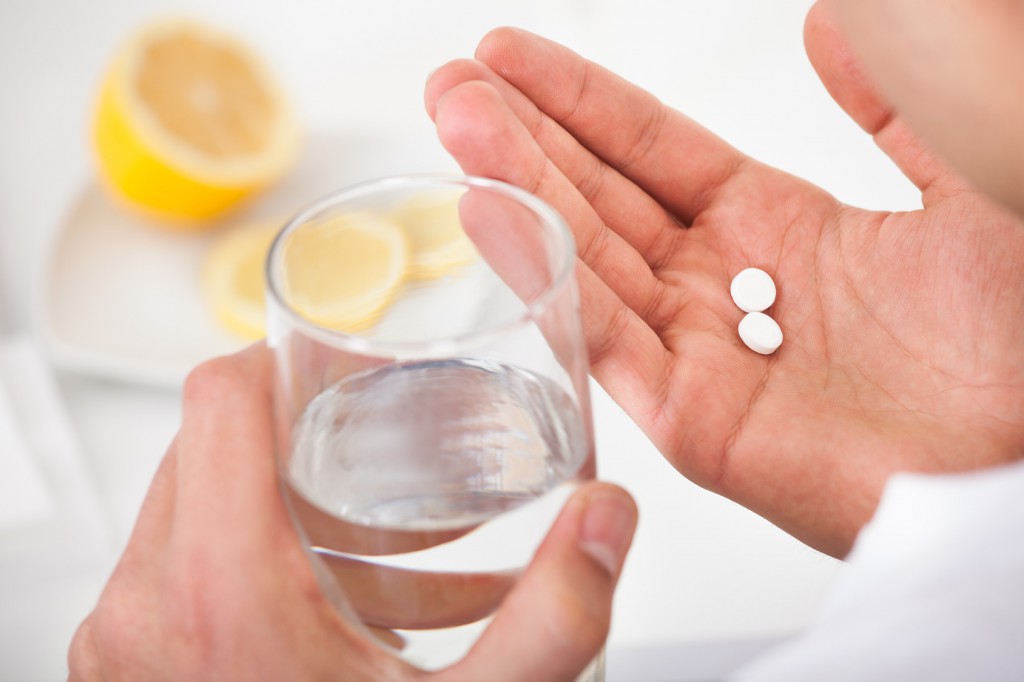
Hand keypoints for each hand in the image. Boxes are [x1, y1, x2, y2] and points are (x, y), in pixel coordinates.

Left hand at [68, 344, 636, 680]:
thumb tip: (607, 517)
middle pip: (208, 445)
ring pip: (185, 503)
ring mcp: (117, 643)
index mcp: (218, 592)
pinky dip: (242, 555)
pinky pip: (167, 565)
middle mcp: (141, 609)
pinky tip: (329, 608)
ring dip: (275, 501)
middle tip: (377, 467)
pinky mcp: (119, 670)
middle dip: (298, 440)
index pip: (216, 399)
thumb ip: (558, 617)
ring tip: (368, 547)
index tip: (333, 371)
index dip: (278, 360)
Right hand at [424, 4, 1023, 557]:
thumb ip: (894, 101)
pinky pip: (608, 341)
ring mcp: (706, 358)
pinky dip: (543, 277)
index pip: (652, 151)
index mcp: (778, 227)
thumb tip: (831, 18)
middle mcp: (726, 289)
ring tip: (453, 121)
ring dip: (516, 189)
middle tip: (452, 83)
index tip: (508, 55)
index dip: (581, 101)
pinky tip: (487, 213)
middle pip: (601, 198)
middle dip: (522, 137)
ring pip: (588, 260)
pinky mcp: (700, 427)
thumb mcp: (968, 179)